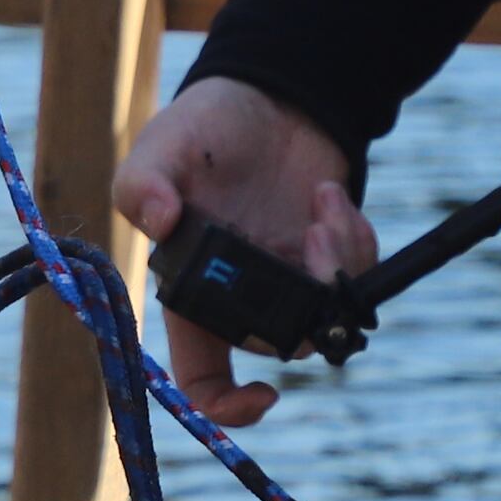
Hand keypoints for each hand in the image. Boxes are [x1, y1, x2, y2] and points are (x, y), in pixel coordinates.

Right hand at [115, 75, 373, 425]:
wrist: (265, 95)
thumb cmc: (201, 128)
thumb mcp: (160, 146)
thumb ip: (143, 183)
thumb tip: (158, 222)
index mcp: (191, 290)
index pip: (202, 376)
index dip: (228, 406)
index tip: (266, 398)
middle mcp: (240, 295)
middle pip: (281, 343)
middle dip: (306, 304)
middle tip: (315, 241)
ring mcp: (289, 277)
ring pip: (328, 314)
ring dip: (339, 269)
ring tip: (328, 210)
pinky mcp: (328, 253)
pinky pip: (357, 277)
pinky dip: (355, 243)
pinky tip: (331, 198)